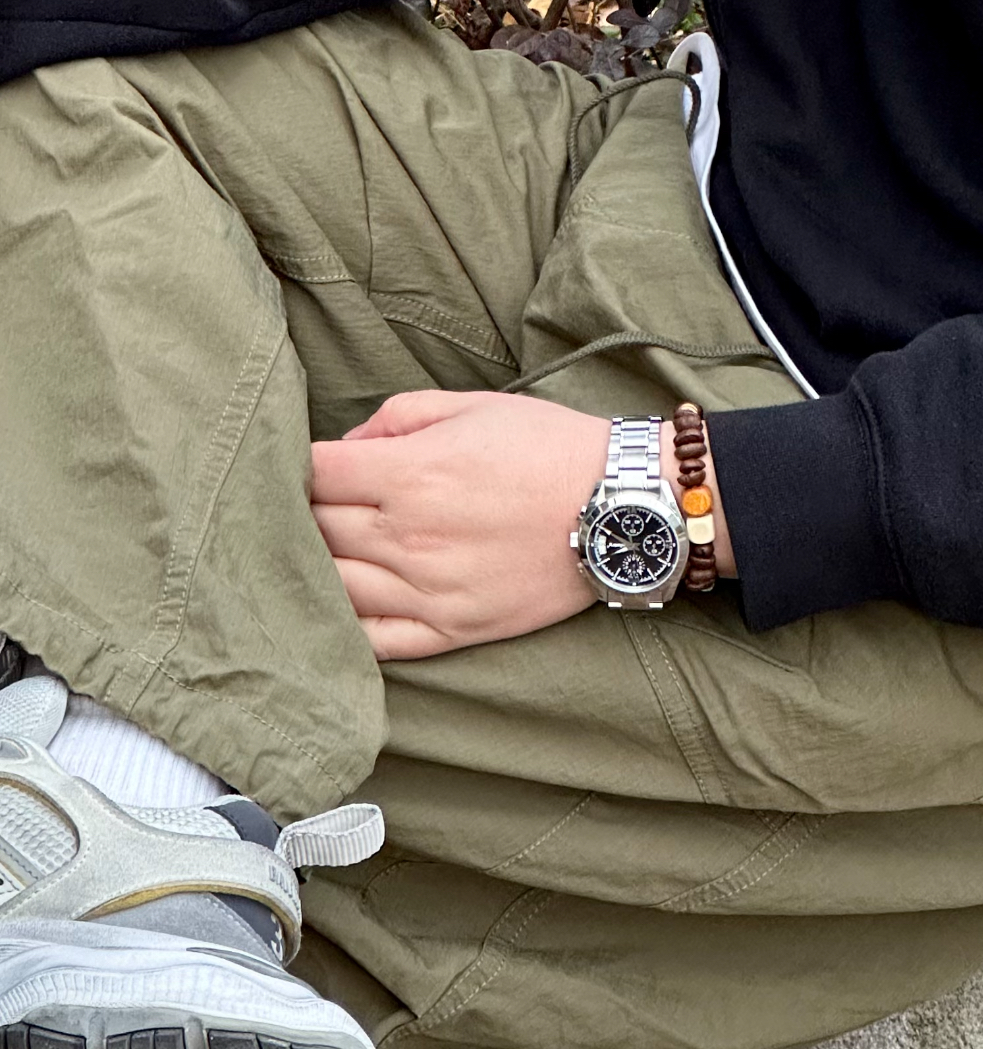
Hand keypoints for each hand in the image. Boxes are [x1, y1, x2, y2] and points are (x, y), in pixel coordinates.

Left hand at [311, 391, 608, 659]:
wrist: (621, 507)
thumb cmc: (549, 448)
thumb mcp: (471, 407)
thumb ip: (394, 418)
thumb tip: (343, 448)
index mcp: (409, 474)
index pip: (311, 473)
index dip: (295, 464)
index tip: (305, 464)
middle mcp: (409, 537)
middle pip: (312, 530)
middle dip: (301, 512)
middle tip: (309, 505)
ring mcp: (428, 591)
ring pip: (331, 588)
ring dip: (314, 568)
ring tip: (321, 553)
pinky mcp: (452, 630)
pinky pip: (373, 642)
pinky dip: (345, 627)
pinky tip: (342, 606)